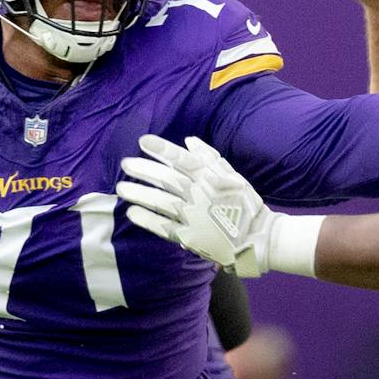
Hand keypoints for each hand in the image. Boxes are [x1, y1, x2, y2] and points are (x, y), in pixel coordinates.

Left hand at [119, 135, 277, 275]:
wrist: (257, 238)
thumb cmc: (245, 204)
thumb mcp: (232, 176)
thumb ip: (210, 158)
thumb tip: (189, 141)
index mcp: (211, 178)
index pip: (183, 160)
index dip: (162, 149)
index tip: (143, 141)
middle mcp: (201, 195)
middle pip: (167, 179)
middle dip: (144, 170)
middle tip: (125, 164)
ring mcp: (195, 217)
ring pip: (162, 202)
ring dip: (140, 193)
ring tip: (121, 188)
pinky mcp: (191, 237)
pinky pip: (164, 227)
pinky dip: (147, 220)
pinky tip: (132, 212)